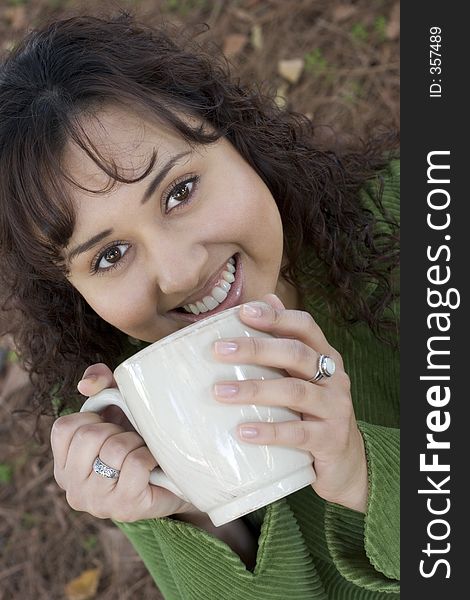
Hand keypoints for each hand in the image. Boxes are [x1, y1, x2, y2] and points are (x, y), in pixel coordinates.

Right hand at [51, 363, 195, 520]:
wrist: (175, 477)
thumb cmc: (140, 439)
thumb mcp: (118, 406)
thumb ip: (101, 382)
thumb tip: (86, 384)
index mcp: (64, 464)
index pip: (64, 428)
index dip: (93, 418)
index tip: (109, 426)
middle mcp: (73, 488)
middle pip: (90, 437)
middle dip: (118, 430)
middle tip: (130, 441)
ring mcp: (97, 502)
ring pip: (115, 450)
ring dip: (136, 443)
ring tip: (141, 452)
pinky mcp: (125, 507)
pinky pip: (136, 464)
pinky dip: (150, 456)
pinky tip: (152, 465)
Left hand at [212, 294, 367, 512]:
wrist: (346, 462)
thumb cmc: (315, 412)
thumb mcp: (304, 376)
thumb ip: (286, 342)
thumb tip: (265, 298)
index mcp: (326, 357)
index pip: (304, 326)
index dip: (275, 316)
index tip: (243, 312)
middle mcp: (334, 378)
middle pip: (296, 354)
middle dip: (256, 349)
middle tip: (219, 350)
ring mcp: (335, 408)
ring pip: (294, 392)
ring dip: (254, 390)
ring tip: (220, 392)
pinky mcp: (330, 439)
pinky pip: (298, 433)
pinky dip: (269, 431)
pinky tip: (243, 431)